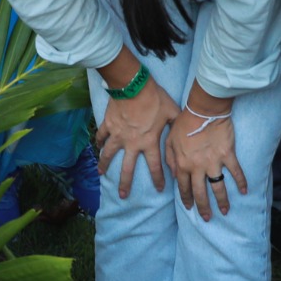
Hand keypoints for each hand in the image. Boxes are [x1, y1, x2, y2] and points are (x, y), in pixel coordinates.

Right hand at [96, 72, 179, 198]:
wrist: (133, 85)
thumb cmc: (155, 98)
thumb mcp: (172, 112)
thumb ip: (176, 126)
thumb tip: (182, 137)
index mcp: (149, 142)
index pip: (155, 166)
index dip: (158, 179)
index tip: (159, 189)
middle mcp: (132, 143)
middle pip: (127, 168)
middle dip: (125, 183)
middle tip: (123, 195)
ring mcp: (118, 135)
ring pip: (108, 154)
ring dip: (104, 164)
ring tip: (100, 173)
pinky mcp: (108, 125)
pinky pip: (101, 136)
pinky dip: (98, 141)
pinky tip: (97, 146)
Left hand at [172, 105, 245, 221]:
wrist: (204, 110)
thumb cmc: (185, 122)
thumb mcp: (169, 140)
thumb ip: (169, 159)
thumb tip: (173, 176)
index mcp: (182, 165)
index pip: (184, 187)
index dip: (187, 199)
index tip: (190, 208)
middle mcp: (197, 167)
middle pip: (200, 193)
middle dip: (203, 208)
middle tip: (207, 218)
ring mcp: (213, 162)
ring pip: (218, 187)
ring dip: (222, 201)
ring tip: (225, 211)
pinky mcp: (227, 155)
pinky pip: (236, 172)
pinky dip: (241, 182)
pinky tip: (244, 191)